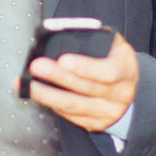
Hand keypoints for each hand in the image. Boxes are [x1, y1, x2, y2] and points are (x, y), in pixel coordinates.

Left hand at [13, 31, 138, 131]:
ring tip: (27, 83)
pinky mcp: (96, 123)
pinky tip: (38, 94)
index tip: (63, 60)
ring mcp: (108, 112)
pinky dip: (51, 104)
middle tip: (36, 66)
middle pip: (85, 89)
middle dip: (57, 77)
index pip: (107, 72)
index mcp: (126, 70)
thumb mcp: (113, 44)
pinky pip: (70, 115)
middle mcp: (120, 94)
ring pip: (73, 106)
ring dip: (46, 95)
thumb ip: (93, 37)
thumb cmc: (114, 58)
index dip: (84, 67)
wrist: (128, 86)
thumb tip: (60, 32)